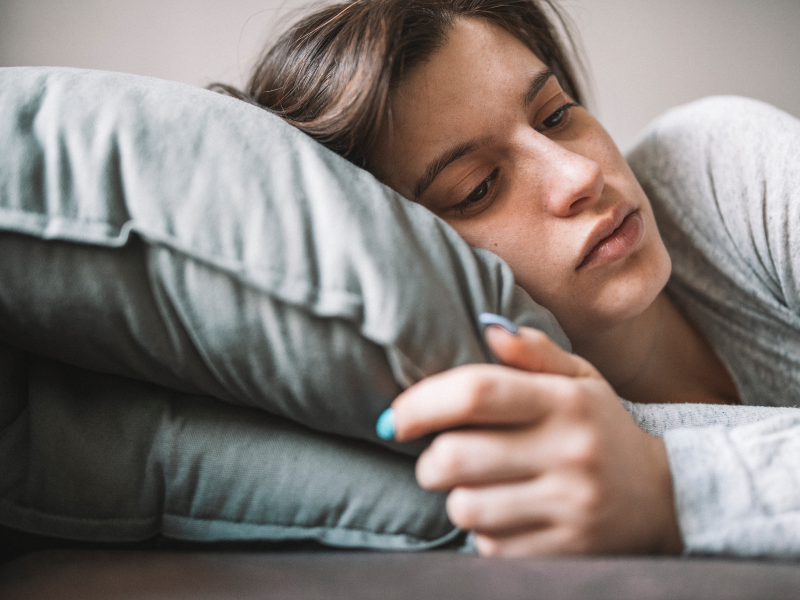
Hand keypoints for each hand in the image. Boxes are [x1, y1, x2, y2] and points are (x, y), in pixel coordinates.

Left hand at [391, 325, 682, 555]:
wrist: (665, 498)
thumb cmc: (602, 429)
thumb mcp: (581, 380)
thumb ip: (535, 352)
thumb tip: (486, 326)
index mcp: (566, 402)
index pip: (478, 392)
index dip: (422, 402)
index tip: (398, 416)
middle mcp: (569, 454)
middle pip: (456, 457)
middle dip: (430, 460)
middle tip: (438, 458)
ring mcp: (569, 508)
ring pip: (466, 507)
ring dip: (457, 498)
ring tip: (477, 488)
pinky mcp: (565, 553)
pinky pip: (490, 545)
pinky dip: (485, 531)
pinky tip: (508, 516)